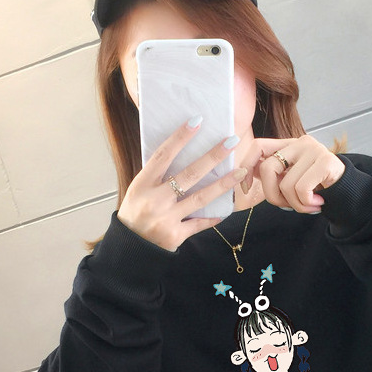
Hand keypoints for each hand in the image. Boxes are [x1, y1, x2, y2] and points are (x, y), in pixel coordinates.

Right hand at [117, 119, 244, 250]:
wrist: (130, 249)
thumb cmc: (135, 214)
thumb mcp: (138, 191)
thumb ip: (157, 176)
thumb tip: (181, 152)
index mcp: (143, 184)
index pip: (163, 156)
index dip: (180, 138)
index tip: (197, 122)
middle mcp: (155, 200)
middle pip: (189, 174)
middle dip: (212, 157)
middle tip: (232, 142)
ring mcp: (166, 219)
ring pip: (200, 198)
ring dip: (223, 184)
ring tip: (240, 172)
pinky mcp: (175, 236)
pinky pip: (199, 223)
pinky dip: (213, 217)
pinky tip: (227, 209)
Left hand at [241, 135, 344, 212]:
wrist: (348, 192)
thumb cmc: (317, 188)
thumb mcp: (291, 179)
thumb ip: (274, 175)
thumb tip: (246, 175)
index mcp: (288, 145)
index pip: (258, 146)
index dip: (246, 165)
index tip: (245, 188)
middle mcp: (300, 143)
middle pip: (267, 169)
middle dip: (273, 196)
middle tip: (287, 205)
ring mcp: (313, 150)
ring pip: (286, 184)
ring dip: (295, 204)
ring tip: (309, 205)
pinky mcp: (325, 161)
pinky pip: (302, 189)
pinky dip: (307, 204)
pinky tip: (317, 203)